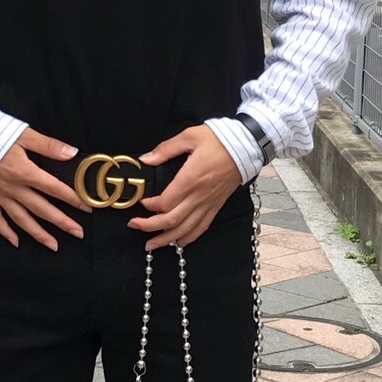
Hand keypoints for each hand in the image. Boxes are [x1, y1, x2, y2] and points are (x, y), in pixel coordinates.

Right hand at [0, 129, 89, 249]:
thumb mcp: (23, 134)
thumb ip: (48, 146)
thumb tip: (71, 153)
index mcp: (24, 172)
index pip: (54, 189)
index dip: (72, 198)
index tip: (86, 207)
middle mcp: (13, 188)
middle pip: (42, 209)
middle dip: (62, 222)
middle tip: (78, 233)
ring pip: (22, 219)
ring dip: (38, 234)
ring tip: (53, 245)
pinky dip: (6, 232)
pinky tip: (16, 242)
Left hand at [129, 125, 242, 250]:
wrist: (247, 146)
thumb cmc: (219, 139)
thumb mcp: (190, 136)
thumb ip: (166, 149)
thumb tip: (146, 159)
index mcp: (191, 179)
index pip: (165, 202)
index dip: (149, 207)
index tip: (141, 203)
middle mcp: (199, 196)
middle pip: (172, 220)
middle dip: (150, 227)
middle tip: (134, 226)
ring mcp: (208, 203)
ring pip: (185, 229)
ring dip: (166, 239)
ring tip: (151, 245)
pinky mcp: (216, 206)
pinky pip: (201, 227)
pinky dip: (188, 238)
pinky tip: (178, 243)